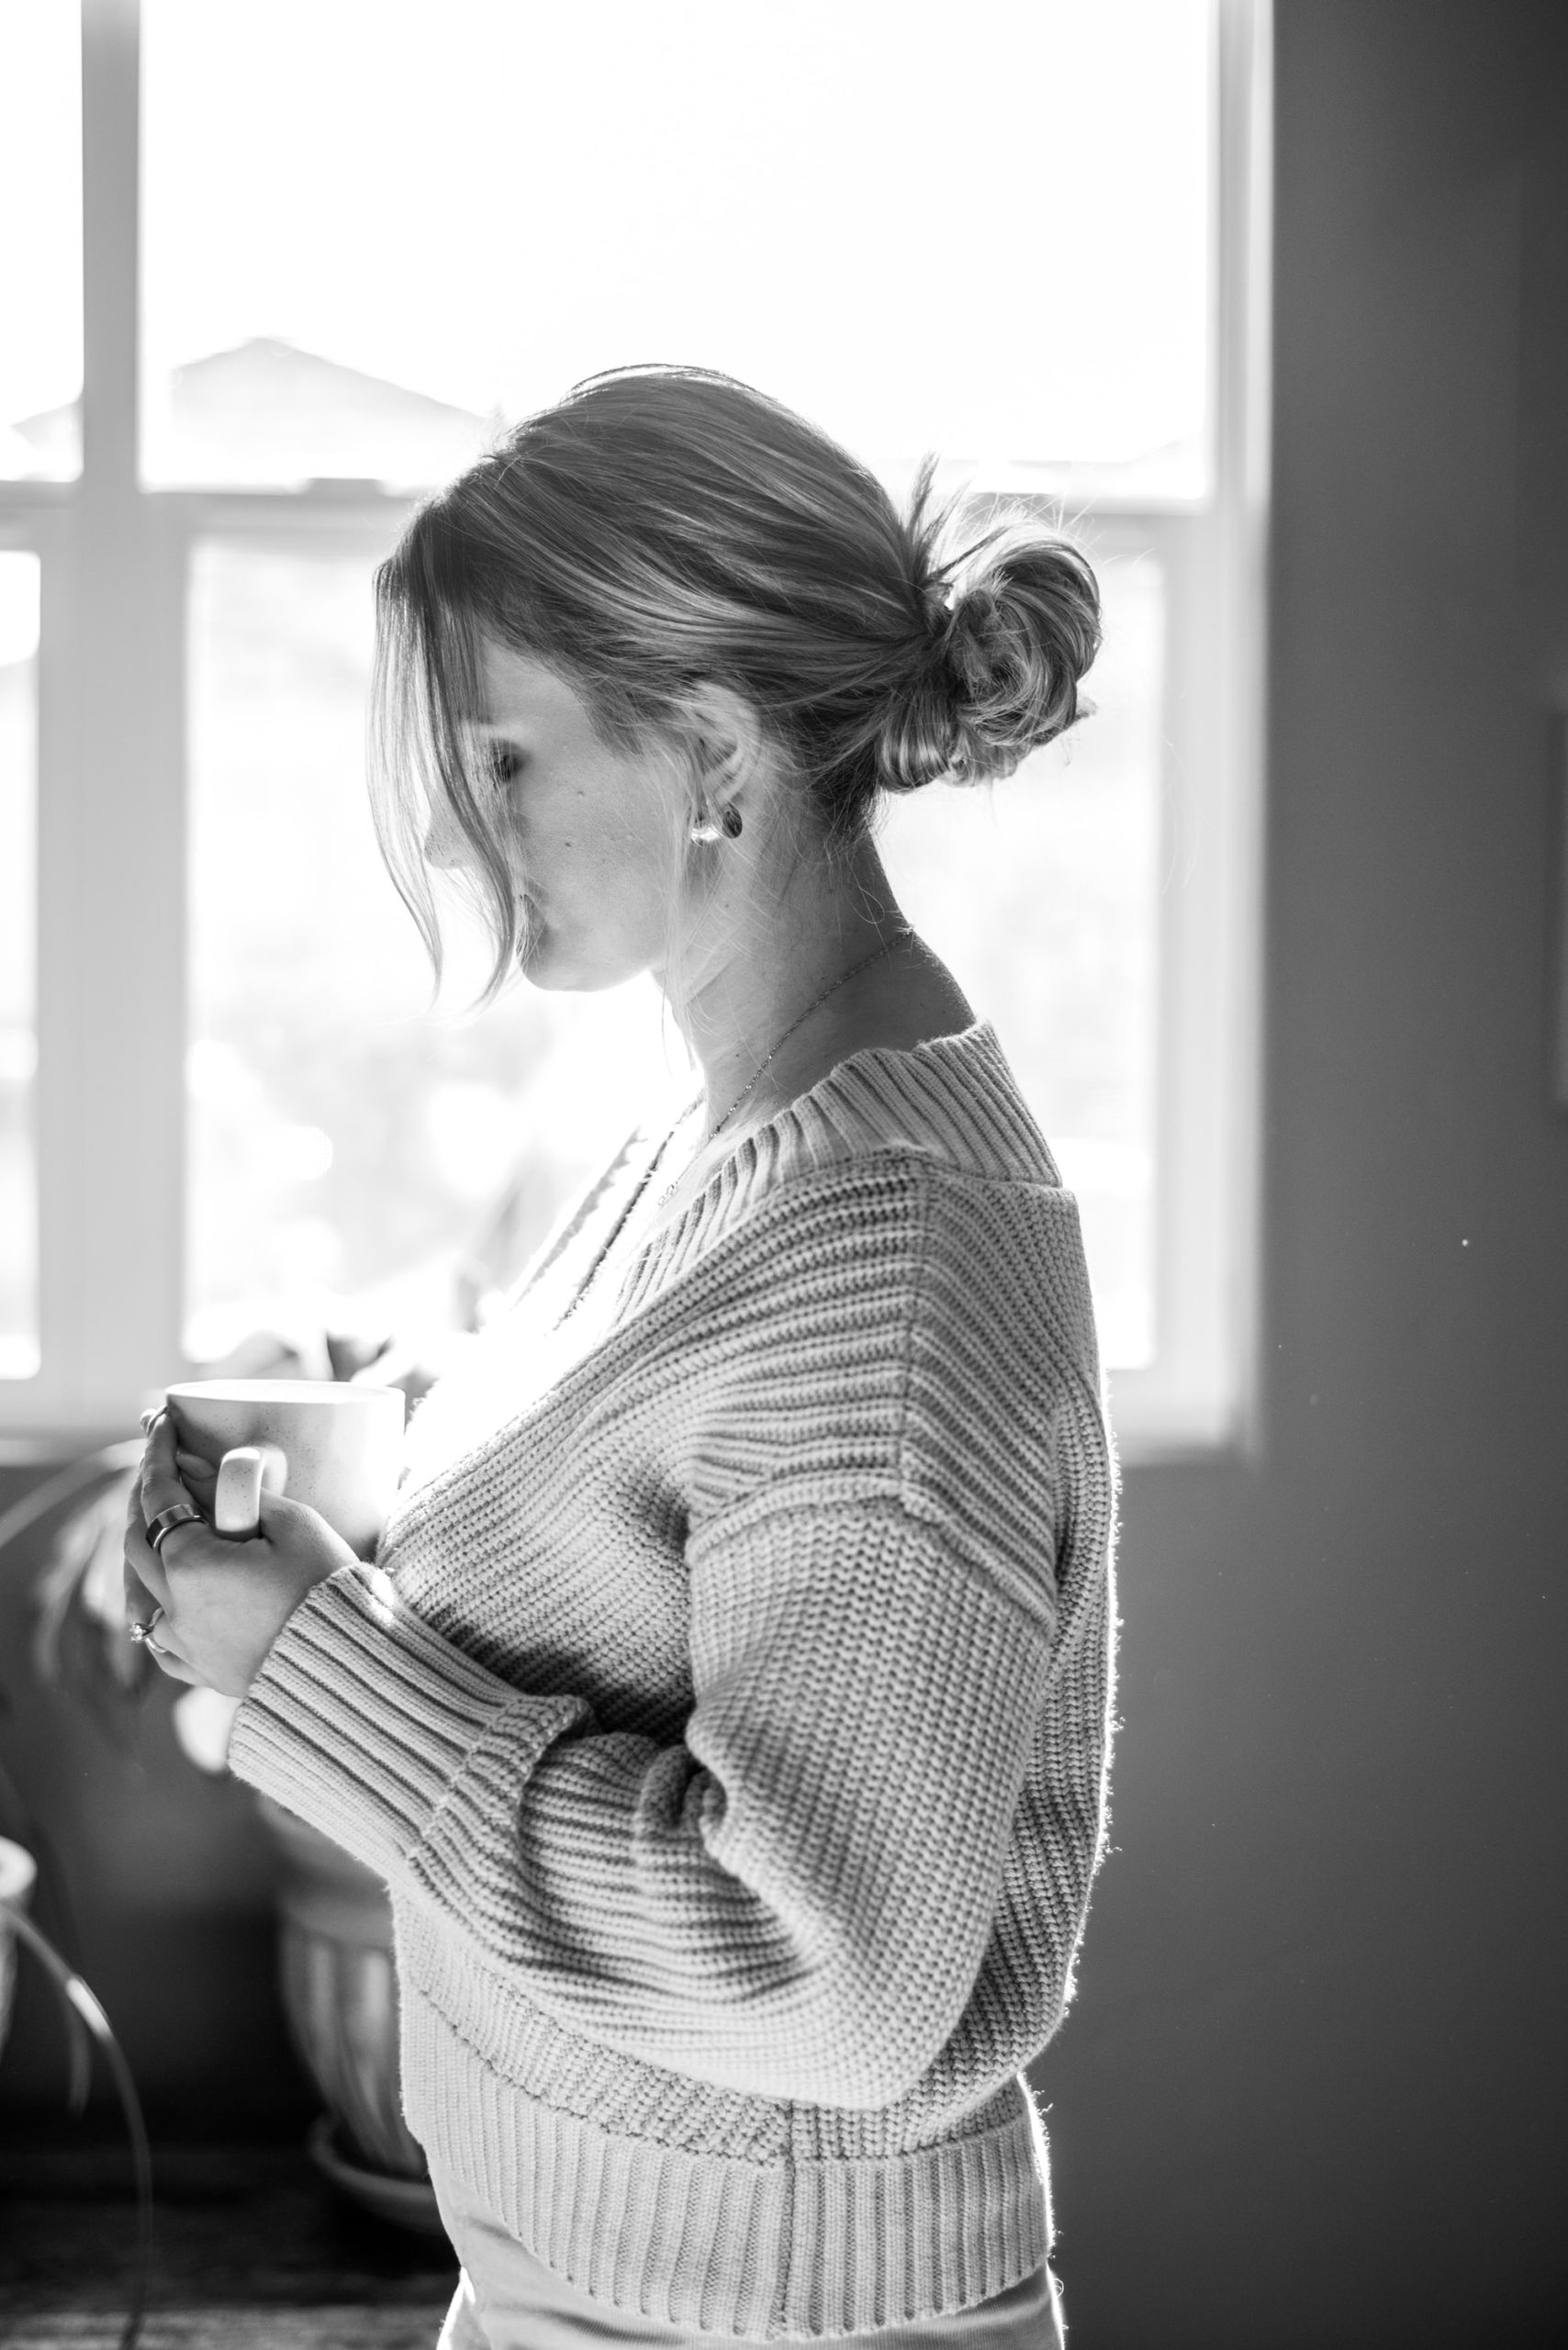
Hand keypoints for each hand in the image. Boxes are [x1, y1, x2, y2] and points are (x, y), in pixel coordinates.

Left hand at [123, 1410, 357, 1698]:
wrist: (351, 1662)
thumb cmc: (328, 1585)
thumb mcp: (291, 1522)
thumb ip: (233, 1491)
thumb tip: (192, 1465)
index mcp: (190, 1564)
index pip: (160, 1494)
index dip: (158, 1453)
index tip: (160, 1423)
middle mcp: (173, 1605)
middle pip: (137, 1540)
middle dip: (145, 1497)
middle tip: (163, 1467)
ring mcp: (182, 1643)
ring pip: (136, 1591)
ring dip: (142, 1551)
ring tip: (158, 1525)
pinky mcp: (198, 1670)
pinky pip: (156, 1638)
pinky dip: (152, 1609)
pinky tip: (161, 1596)